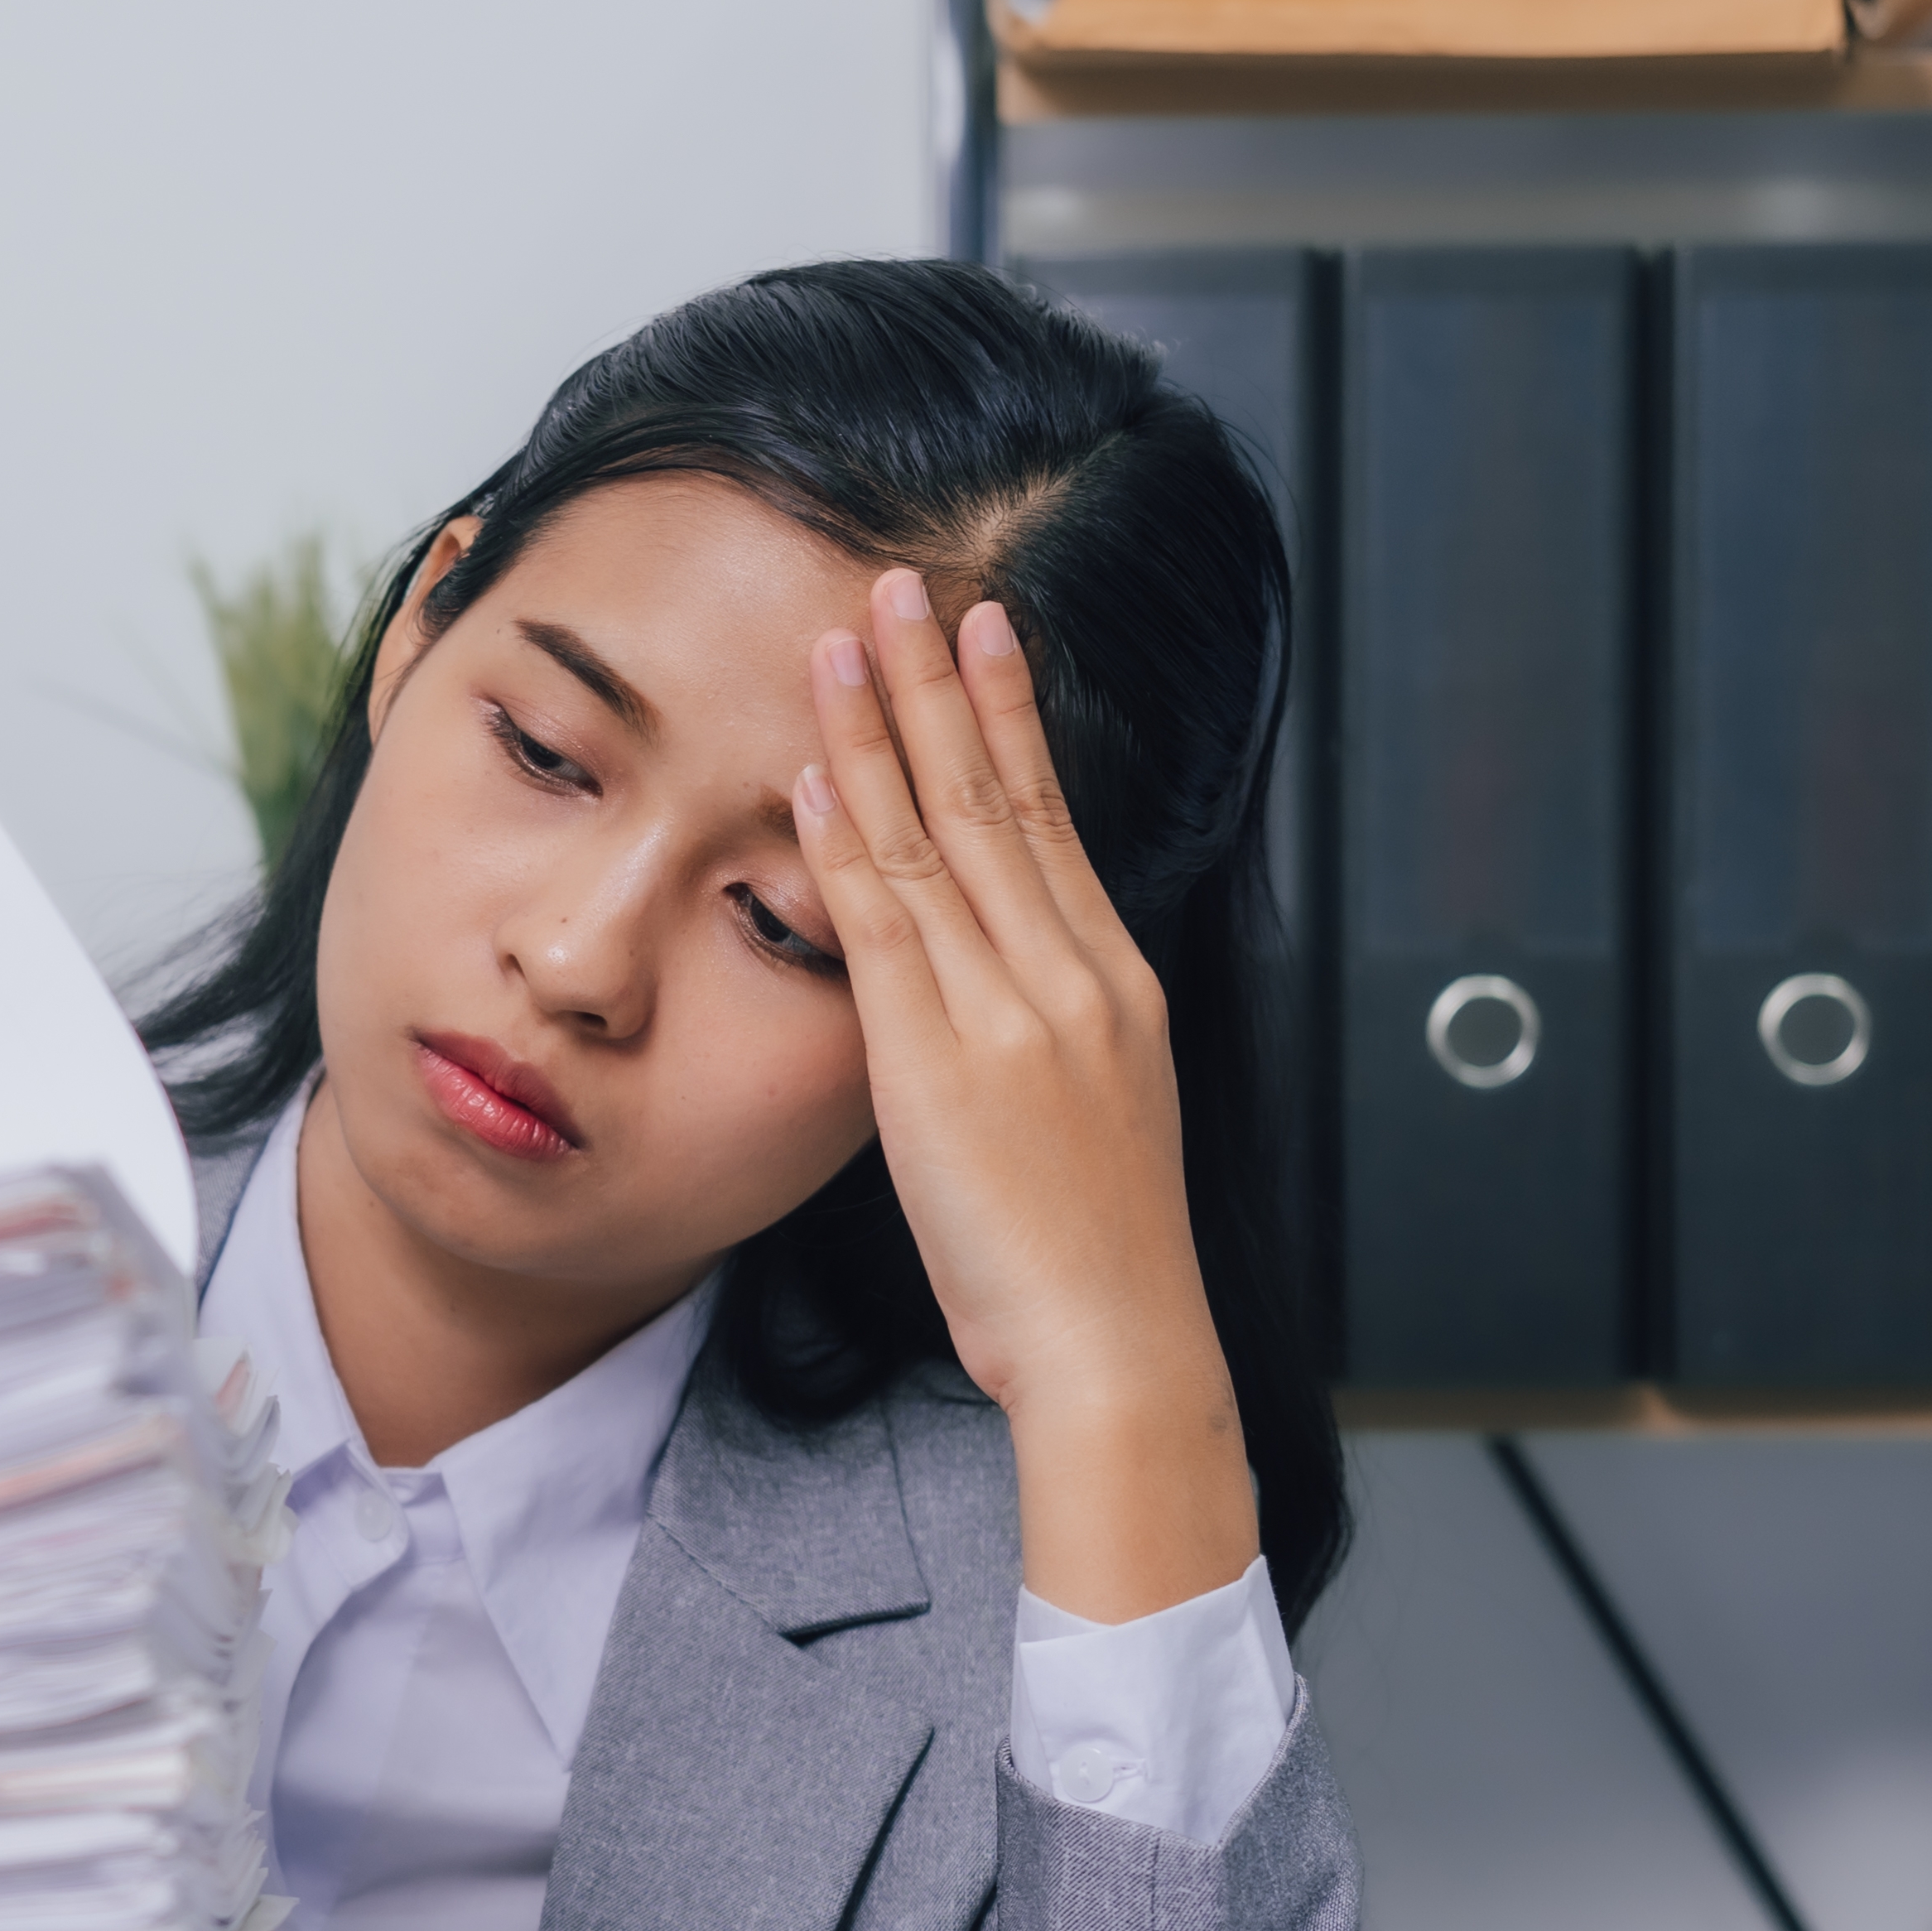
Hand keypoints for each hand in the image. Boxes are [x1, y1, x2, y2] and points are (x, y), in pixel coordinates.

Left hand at [789, 567, 1258, 1624]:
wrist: (1118, 1347)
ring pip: (938, 839)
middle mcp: (1070, 976)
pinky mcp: (945, 1063)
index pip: (1052, 820)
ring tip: (840, 640)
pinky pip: (886, 927)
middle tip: (904, 582)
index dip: (1010, 717)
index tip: (983, 630)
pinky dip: (846, 844)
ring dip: (882, 731)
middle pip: (997, 798)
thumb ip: (1045, 1039)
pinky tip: (813, 775)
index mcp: (1113, 984)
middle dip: (945, 683)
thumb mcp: (1092, 1119)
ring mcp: (1013, 1012)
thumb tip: (990, 994)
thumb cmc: (1094, 1264)